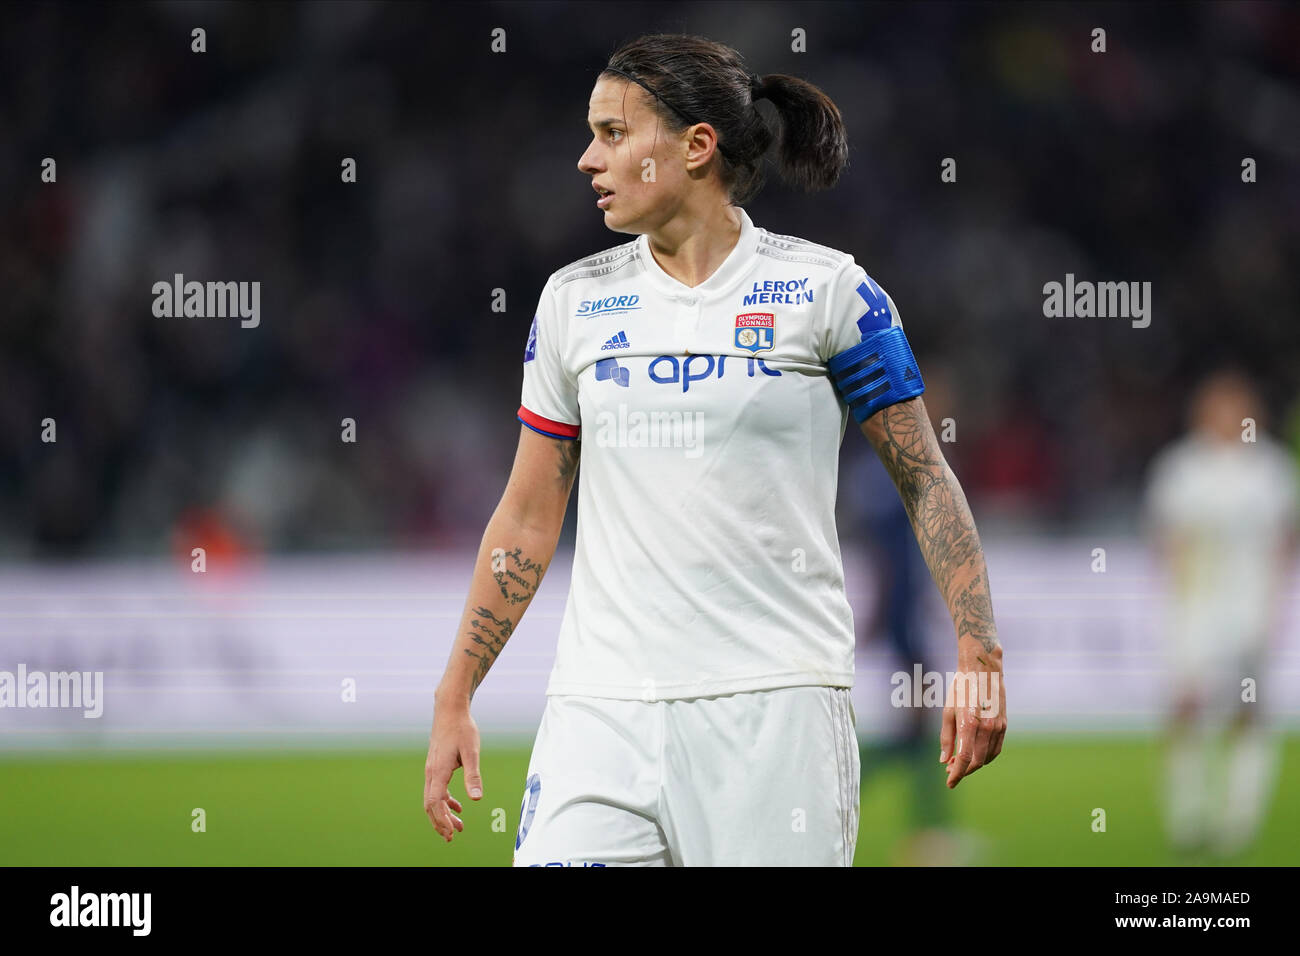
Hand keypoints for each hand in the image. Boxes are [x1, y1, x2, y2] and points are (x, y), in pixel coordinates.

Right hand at [424, 700, 483, 841]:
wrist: (450, 709)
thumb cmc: (462, 728)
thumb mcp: (472, 752)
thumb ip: (473, 776)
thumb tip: (476, 799)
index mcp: (438, 771)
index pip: (435, 802)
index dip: (441, 819)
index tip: (450, 832)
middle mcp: (431, 772)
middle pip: (430, 805)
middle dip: (439, 822)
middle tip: (451, 837)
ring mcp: (432, 769)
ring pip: (432, 798)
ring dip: (442, 814)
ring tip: (457, 827)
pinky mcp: (436, 765)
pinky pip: (437, 789)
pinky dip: (445, 801)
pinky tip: (458, 805)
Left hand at [940, 641, 1005, 788]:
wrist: (982, 669)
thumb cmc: (960, 688)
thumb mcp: (948, 711)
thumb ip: (947, 737)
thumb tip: (945, 761)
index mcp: (969, 724)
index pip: (965, 759)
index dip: (957, 774)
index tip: (949, 783)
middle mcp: (987, 728)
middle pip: (977, 762)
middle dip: (963, 770)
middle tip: (950, 770)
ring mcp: (998, 727)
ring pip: (988, 757)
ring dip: (975, 765)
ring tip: (960, 763)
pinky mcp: (1004, 724)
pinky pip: (996, 749)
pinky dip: (986, 757)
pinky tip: (975, 755)